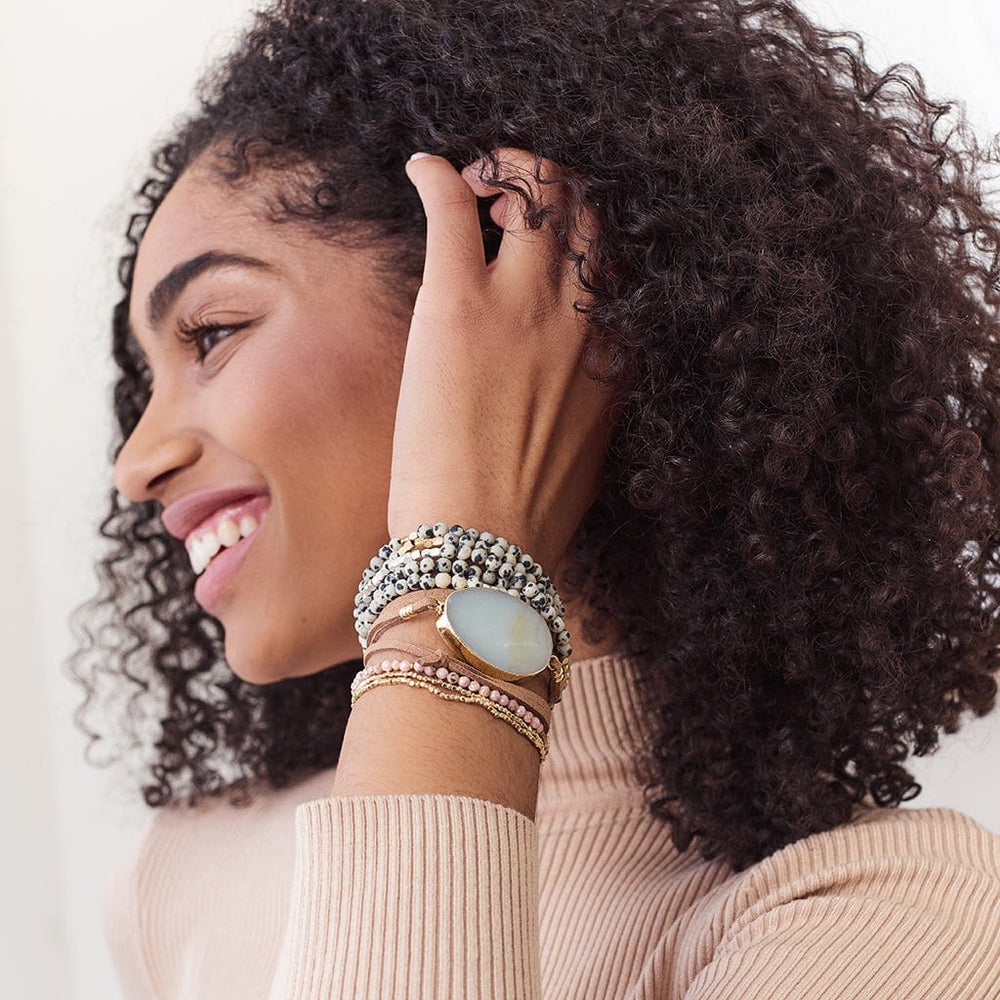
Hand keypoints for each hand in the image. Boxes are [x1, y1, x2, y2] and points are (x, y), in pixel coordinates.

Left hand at [390, 148, 619, 574]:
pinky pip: (455, 208)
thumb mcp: (586, 458)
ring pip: (538, 190)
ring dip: (508, 169)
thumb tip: (565, 392)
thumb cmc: (526, 521)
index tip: (550, 244)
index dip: (583, 241)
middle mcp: (585, 319)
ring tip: (477, 181)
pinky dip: (441, 175)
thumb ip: (587, 407)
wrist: (483, 553)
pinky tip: (425, 168)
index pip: (615, 268)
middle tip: (512, 196)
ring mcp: (525, 307)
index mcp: (619, 358)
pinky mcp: (458, 306)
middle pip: (589, 212)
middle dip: (556, 185)